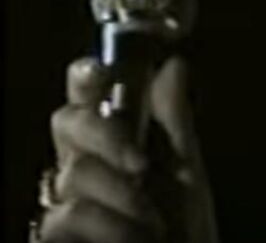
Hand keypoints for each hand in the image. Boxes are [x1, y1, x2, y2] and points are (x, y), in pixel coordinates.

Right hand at [37, 56, 218, 242]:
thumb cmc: (184, 227)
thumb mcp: (187, 172)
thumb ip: (174, 121)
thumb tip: (174, 64)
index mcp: (114, 143)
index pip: (87, 97)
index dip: (85, 77)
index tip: (99, 70)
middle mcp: (82, 166)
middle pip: (68, 123)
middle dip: (107, 137)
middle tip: (142, 166)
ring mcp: (63, 201)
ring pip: (74, 173)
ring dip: (124, 199)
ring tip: (154, 223)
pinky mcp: (54, 236)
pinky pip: (67, 217)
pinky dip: (111, 229)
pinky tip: (132, 241)